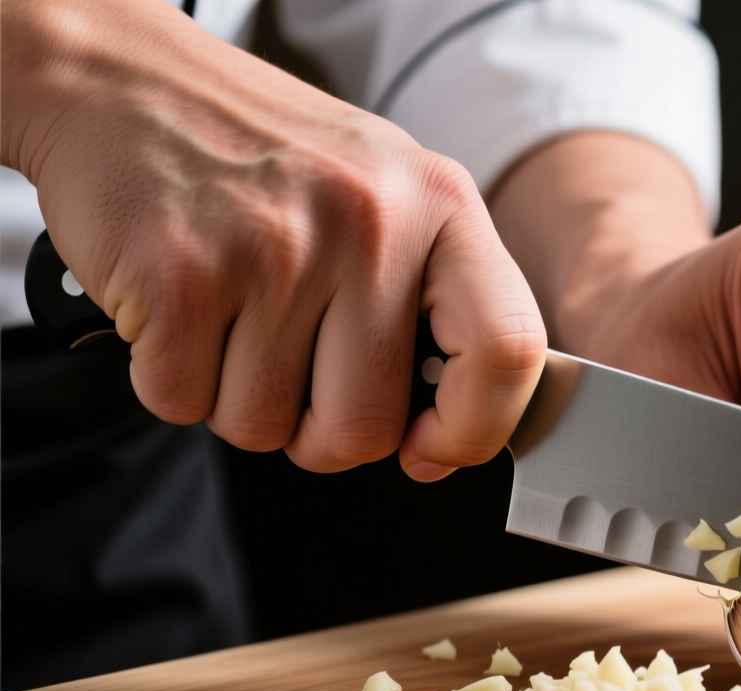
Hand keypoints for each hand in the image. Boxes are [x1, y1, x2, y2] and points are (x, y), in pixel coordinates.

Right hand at [1, 0, 545, 479]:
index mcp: (441, 204)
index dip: (475, 429)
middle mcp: (370, 222)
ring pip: (266, 428)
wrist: (122, 81)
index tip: (431, 449)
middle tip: (292, 368)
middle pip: (366, 428)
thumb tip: (449, 439)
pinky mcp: (182, 276)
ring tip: (231, 314)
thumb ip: (435, 303)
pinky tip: (178, 308)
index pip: (508, 349)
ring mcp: (276, 248)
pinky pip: (185, 404)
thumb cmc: (265, 156)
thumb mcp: (386, 195)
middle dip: (319, 432)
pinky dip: (171, 378)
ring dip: (237, 398)